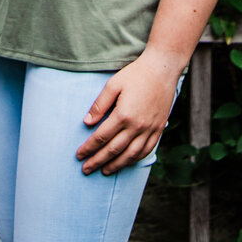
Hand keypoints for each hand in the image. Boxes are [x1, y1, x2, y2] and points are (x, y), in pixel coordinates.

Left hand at [76, 48, 183, 173]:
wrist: (162, 69)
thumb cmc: (136, 74)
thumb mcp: (113, 85)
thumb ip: (99, 105)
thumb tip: (86, 123)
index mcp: (123, 114)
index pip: (101, 137)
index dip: (88, 148)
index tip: (79, 155)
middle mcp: (137, 126)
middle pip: (114, 150)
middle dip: (98, 161)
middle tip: (86, 169)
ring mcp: (150, 130)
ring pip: (130, 155)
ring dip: (116, 165)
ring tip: (104, 171)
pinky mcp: (158, 129)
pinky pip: (146, 150)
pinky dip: (135, 159)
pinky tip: (126, 162)